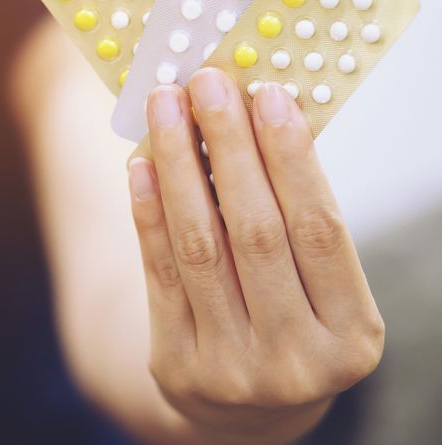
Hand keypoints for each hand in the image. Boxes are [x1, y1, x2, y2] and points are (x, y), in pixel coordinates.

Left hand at [127, 68, 383, 444]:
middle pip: (256, 232)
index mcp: (352, 336)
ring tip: (166, 106)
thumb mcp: (320, 291)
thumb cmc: (291, 323)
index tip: (267, 94)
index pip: (320, 230)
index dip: (292, 157)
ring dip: (178, 165)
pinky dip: (149, 213)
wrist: (244, 411)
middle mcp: (296, 359)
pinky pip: (158, 273)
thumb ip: (295, 221)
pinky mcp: (176, 365)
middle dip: (229, 147)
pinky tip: (140, 163)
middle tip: (207, 83)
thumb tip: (255, 118)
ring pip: (199, 246)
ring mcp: (232, 368)